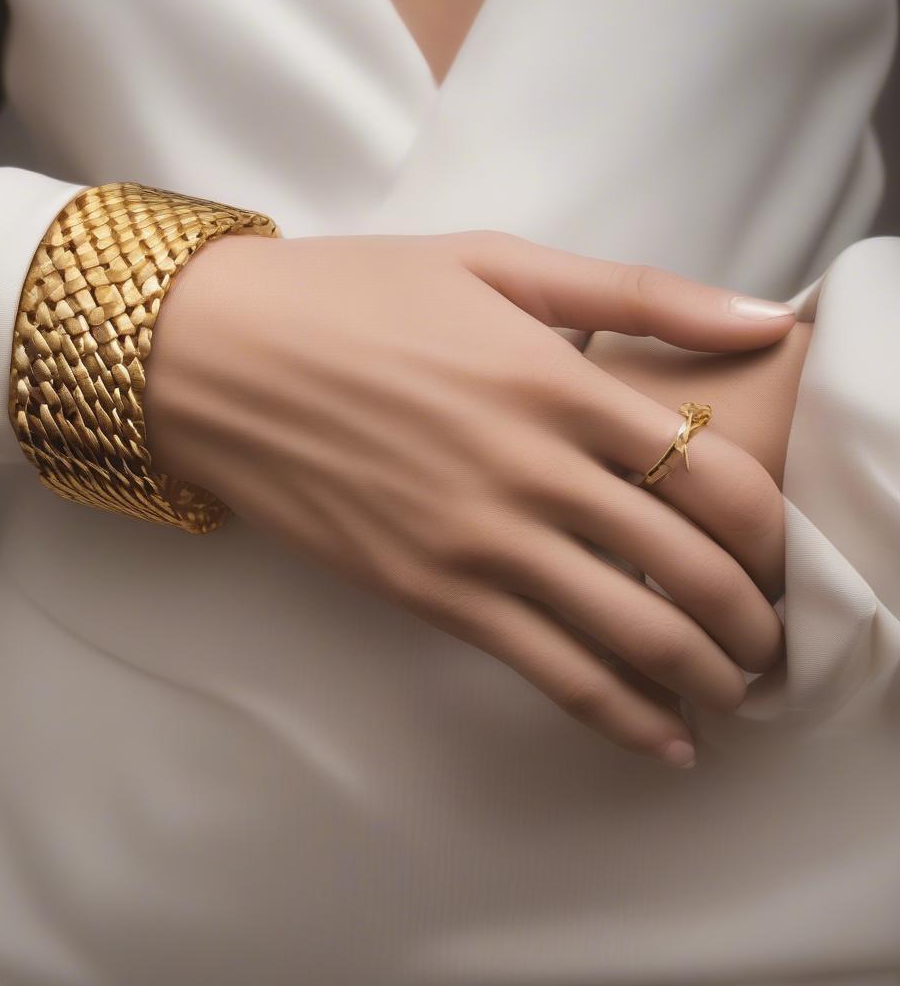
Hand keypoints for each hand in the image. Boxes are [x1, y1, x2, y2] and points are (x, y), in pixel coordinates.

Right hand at [145, 230, 794, 768]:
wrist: (218, 357)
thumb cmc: (351, 297)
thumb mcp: (494, 260)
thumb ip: (637, 293)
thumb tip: (766, 317)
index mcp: (559, 379)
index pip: (715, 476)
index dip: (771, 534)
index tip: (781, 557)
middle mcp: (531, 468)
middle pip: (687, 567)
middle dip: (750, 620)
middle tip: (771, 641)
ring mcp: (475, 539)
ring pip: (628, 633)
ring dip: (702, 677)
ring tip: (733, 695)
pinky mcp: (424, 592)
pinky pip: (544, 668)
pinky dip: (616, 714)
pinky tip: (659, 738)